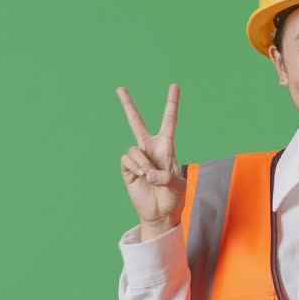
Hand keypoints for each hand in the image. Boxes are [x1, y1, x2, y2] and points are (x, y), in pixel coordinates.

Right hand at [117, 83, 185, 239]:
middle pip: (136, 122)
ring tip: (150, 177)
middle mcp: (151, 149)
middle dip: (128, 106)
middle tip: (120, 88)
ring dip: (143, 164)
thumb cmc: (174, 198)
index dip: (171, 103)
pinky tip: (142, 177)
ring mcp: (138, 159)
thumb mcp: (178, 187)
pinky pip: (127, 160)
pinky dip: (136, 168)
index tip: (174, 86)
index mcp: (167, 147)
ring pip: (134, 150)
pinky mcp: (128, 169)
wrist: (160, 214)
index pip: (169, 121)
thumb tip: (148, 174)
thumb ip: (166, 178)